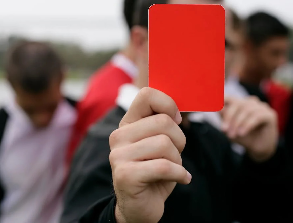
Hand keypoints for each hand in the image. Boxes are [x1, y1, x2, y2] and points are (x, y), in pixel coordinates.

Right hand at [109, 87, 191, 222]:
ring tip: (173, 168)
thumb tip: (178, 111)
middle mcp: (119, 136)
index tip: (176, 120)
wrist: (140, 206)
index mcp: (128, 123)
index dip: (168, 104)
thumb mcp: (158, 142)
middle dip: (179, 140)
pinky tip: (182, 178)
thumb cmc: (154, 170)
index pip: (147, 95)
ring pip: (165, 144)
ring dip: (178, 160)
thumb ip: (162, 123)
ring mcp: (119, 155)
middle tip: (176, 153)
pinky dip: (180, 174)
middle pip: (163, 122)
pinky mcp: (125, 175)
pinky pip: (165, 167)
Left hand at [221, 96, 277, 161]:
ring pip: (246, 110)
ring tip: (233, 135)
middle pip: (236, 103)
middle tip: (224, 130)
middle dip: (228, 117)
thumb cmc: (241, 136)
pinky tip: (242, 133)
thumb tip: (216, 106)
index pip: (227, 97)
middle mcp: (249, 101)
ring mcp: (261, 106)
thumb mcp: (228, 126)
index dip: (218, 99)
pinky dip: (247, 125)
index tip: (208, 105)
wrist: (256, 149)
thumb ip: (223, 115)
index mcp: (238, 102)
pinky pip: (256, 116)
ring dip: (238, 123)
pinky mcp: (270, 114)